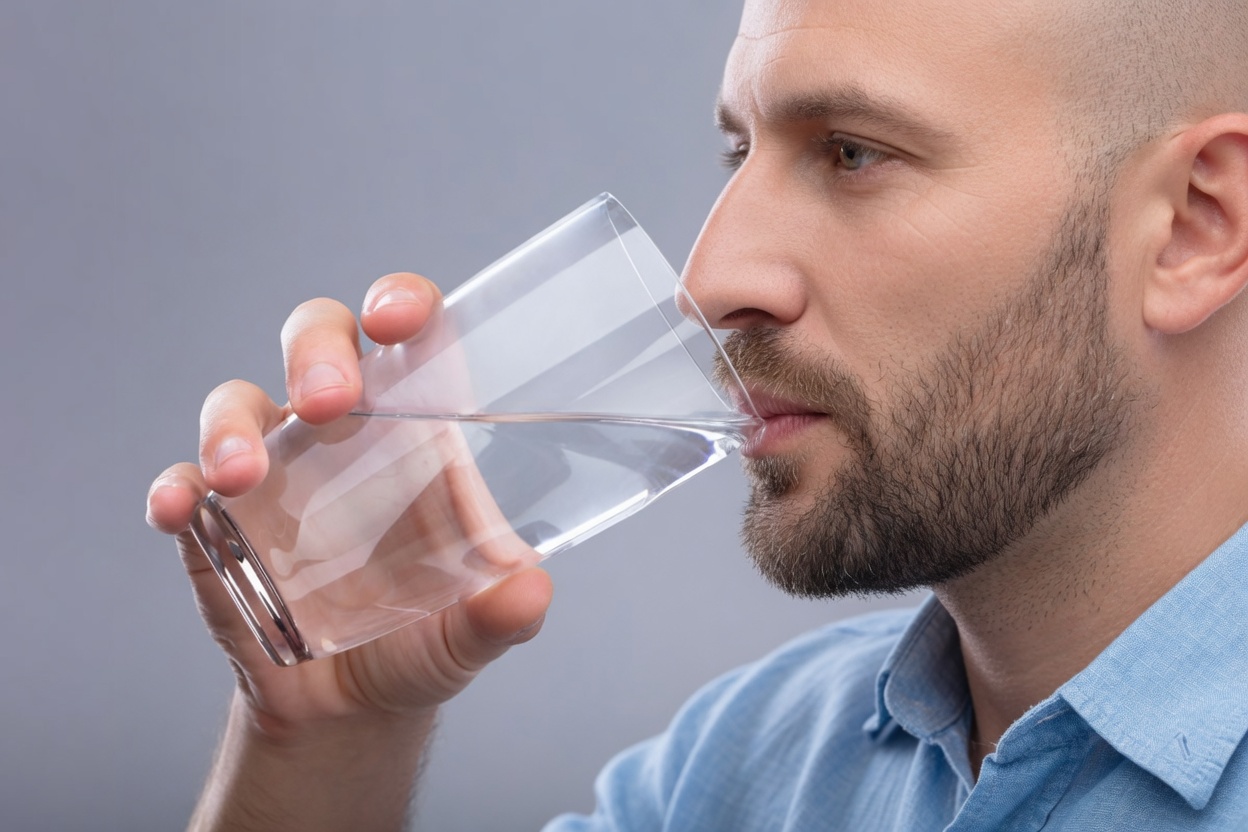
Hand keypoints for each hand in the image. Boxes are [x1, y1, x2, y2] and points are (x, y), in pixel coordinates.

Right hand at [147, 272, 553, 739]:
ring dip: (233, 425)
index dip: (400, 302)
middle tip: (328, 400)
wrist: (354, 707)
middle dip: (316, 351)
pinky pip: (184, 484)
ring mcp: (274, 468)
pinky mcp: (216, 521)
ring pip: (238, 402)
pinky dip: (176, 489)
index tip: (398, 319)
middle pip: (317, 339)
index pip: (409, 335)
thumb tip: (528, 591)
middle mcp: (342, 430)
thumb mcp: (475, 629)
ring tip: (241, 475)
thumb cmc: (427, 637)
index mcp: (418, 427)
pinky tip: (180, 507)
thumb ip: (505, 612)